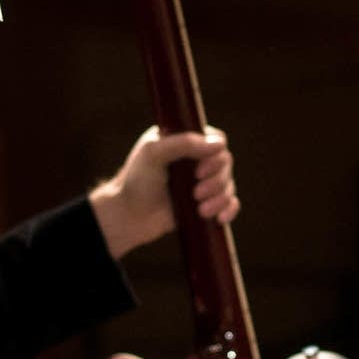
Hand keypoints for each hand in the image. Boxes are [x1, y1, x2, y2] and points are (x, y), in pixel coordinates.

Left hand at [91, 125, 238, 259]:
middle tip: (196, 193)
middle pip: (225, 163)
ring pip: (228, 184)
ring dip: (220, 198)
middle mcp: (195, 160)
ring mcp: (201, 182)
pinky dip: (228, 209)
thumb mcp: (154, 153)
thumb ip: (183, 143)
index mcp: (184, 141)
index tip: (198, 171)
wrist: (129, 216)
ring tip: (201, 210)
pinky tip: (220, 219)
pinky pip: (229, 203)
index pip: (216, 140)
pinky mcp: (204, 202)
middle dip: (216, 181)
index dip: (214, 155)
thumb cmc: (137, 181)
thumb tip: (219, 144)